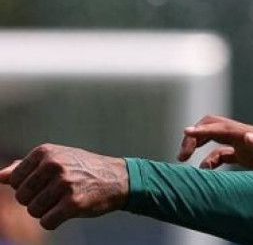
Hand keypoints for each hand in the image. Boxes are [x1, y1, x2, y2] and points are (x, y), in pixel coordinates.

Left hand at [0, 144, 127, 229]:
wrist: (118, 178)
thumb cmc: (83, 169)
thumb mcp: (57, 159)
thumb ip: (26, 167)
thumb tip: (0, 177)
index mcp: (46, 152)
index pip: (14, 180)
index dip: (27, 187)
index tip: (45, 184)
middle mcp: (54, 165)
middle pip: (21, 197)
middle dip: (35, 201)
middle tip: (56, 194)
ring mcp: (64, 184)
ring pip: (33, 211)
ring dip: (46, 212)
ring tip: (63, 202)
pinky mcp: (73, 203)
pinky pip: (47, 222)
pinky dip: (54, 221)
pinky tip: (67, 211)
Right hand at [177, 115, 252, 170]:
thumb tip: (249, 135)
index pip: (225, 128)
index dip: (204, 130)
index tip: (185, 132)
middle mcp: (248, 137)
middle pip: (215, 125)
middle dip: (195, 134)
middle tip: (181, 154)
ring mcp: (247, 145)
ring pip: (215, 138)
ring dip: (198, 144)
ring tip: (183, 160)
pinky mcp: (247, 156)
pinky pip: (221, 153)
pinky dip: (208, 159)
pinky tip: (203, 171)